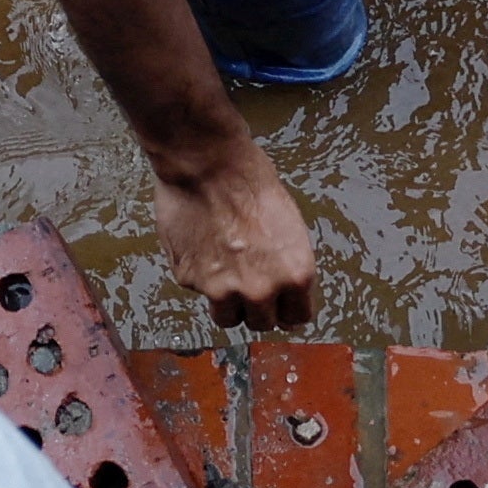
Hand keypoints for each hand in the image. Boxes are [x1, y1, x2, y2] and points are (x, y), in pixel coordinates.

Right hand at [152, 141, 316, 330]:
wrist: (206, 164)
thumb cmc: (250, 181)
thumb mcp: (288, 224)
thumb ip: (286, 263)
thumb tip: (283, 287)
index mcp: (295, 274)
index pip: (297, 317)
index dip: (287, 308)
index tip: (280, 303)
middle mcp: (261, 290)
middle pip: (262, 323)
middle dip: (257, 307)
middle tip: (249, 282)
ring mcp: (222, 289)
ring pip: (227, 318)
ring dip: (227, 301)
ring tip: (223, 270)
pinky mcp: (190, 280)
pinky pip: (198, 289)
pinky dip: (199, 274)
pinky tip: (201, 245)